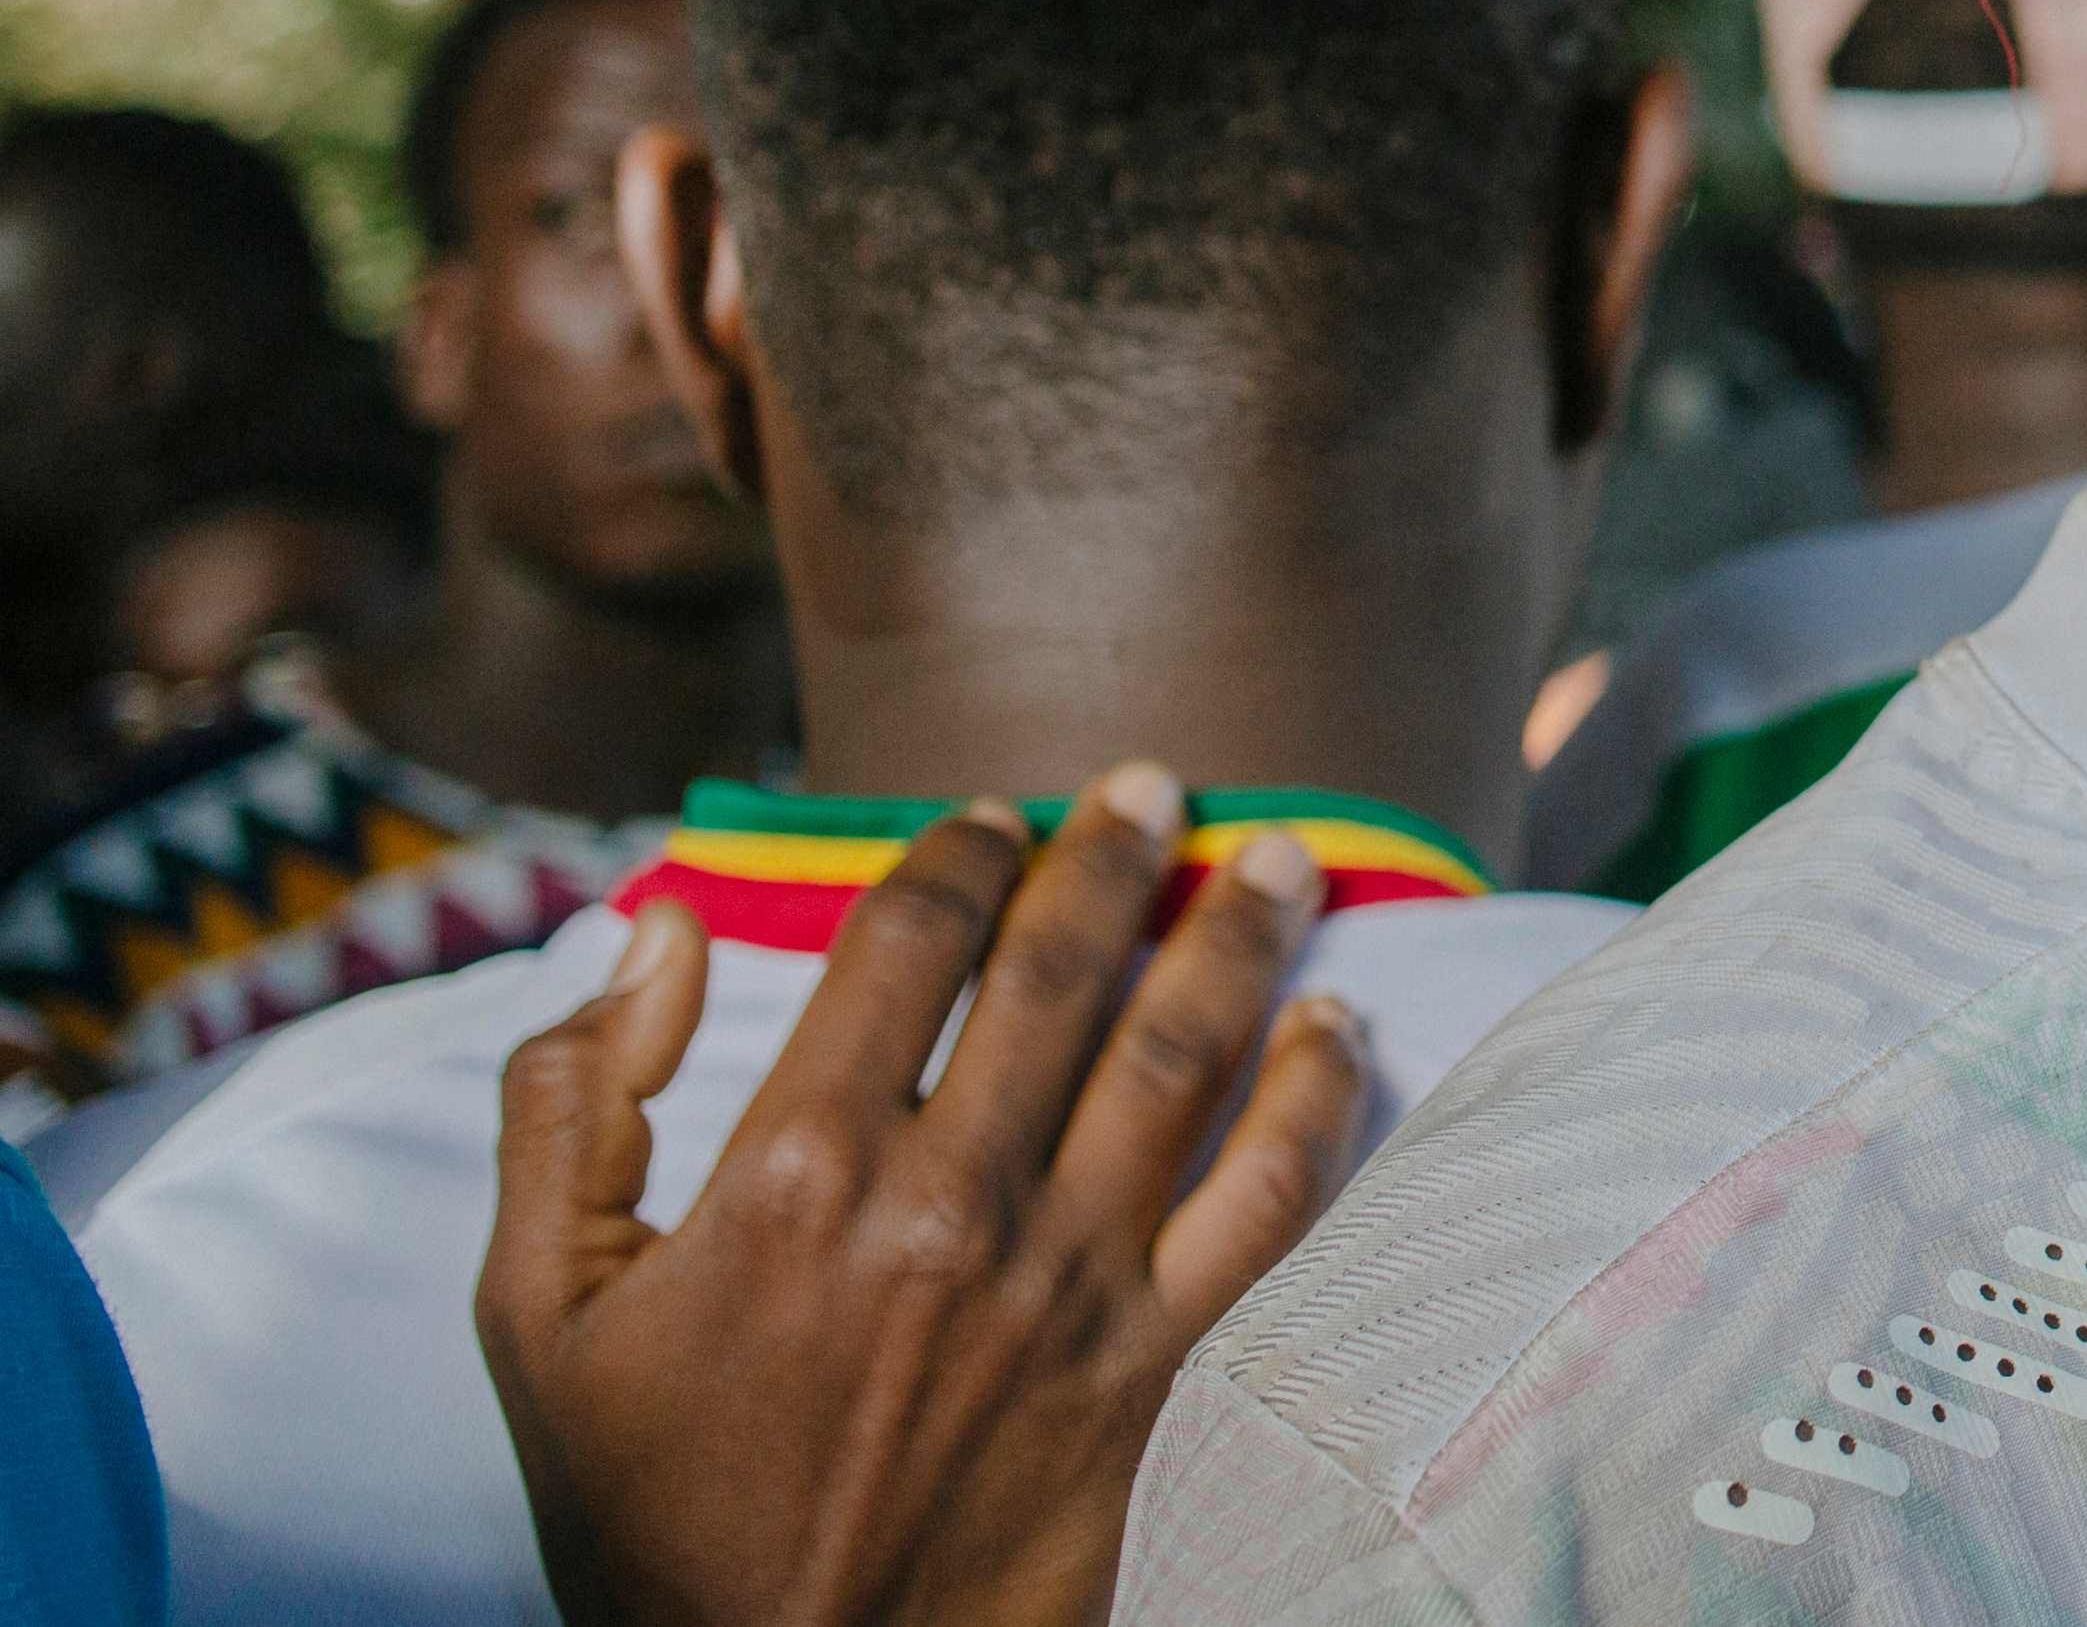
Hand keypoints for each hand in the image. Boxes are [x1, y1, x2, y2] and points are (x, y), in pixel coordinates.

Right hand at [478, 764, 1370, 1626]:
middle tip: (1163, 786)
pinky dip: (1317, 1101)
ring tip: (1283, 858)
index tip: (994, 817)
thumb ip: (569, 1105)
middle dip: (1121, 855)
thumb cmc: (648, 1512)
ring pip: (1182, 1057)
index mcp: (795, 1176)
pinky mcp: (1152, 1365)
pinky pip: (1268, 1203)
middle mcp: (947, 1206)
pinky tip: (1340, 1026)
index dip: (959, 855)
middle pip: (1061, 970)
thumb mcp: (536, 1315)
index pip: (904, 943)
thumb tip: (644, 932)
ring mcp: (1066, 1285)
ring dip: (1241, 938)